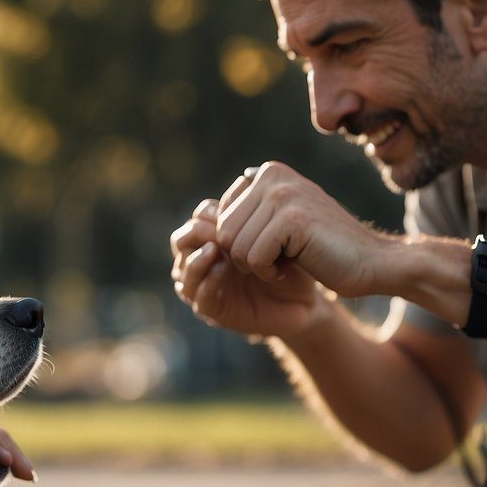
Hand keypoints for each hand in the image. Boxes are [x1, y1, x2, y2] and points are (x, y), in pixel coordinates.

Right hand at [170, 193, 325, 339]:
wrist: (306, 302)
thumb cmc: (291, 265)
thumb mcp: (276, 234)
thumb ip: (257, 212)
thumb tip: (247, 175)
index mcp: (216, 241)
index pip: (197, 220)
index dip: (208, 214)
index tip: (228, 209)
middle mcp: (205, 263)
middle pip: (180, 242)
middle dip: (195, 234)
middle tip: (215, 230)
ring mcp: (205, 287)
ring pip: (182, 271)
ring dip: (196, 259)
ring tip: (216, 250)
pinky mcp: (214, 311)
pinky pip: (199, 298)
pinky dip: (207, 282)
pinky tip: (223, 271)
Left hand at [216, 161, 386, 297]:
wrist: (370, 263)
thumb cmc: (322, 249)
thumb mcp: (278, 222)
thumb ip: (247, 214)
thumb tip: (199, 216)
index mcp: (266, 173)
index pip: (220, 218)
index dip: (240, 245)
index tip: (271, 248)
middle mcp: (271, 175)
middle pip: (224, 232)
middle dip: (245, 257)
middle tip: (278, 260)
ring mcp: (283, 194)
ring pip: (236, 246)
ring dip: (257, 267)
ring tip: (287, 261)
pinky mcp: (292, 218)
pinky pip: (254, 257)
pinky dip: (269, 273)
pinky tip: (293, 266)